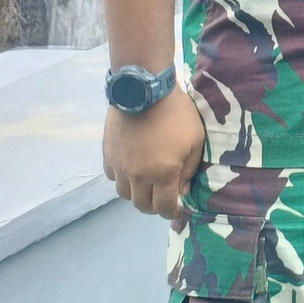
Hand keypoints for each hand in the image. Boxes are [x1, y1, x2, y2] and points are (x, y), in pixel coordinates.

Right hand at [103, 88, 204, 219]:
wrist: (144, 90)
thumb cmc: (177, 113)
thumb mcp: (195, 139)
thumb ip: (190, 168)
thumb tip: (182, 189)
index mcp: (163, 174)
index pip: (164, 207)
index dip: (172, 213)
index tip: (176, 209)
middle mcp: (138, 176)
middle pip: (142, 205)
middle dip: (154, 206)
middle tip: (162, 196)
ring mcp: (120, 166)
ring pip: (124, 194)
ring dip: (137, 193)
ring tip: (146, 182)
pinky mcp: (108, 155)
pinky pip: (113, 176)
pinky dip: (122, 178)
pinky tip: (131, 167)